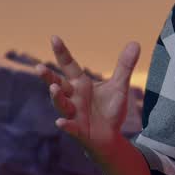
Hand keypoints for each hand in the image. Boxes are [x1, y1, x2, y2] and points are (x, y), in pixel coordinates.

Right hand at [36, 35, 140, 158]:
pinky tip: (61, 122)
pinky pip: (70, 127)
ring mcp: (73, 114)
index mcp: (80, 84)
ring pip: (61, 104)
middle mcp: (73, 97)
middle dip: (48, 77)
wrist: (110, 137)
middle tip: (39, 67)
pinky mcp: (78, 130)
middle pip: (58, 84)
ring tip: (54, 88)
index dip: (62, 53)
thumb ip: (124, 66)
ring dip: (56, 97)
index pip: (69, 66)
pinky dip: (65, 125)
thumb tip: (135, 42)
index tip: (54, 37)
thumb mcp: (119, 86)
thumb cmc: (109, 110)